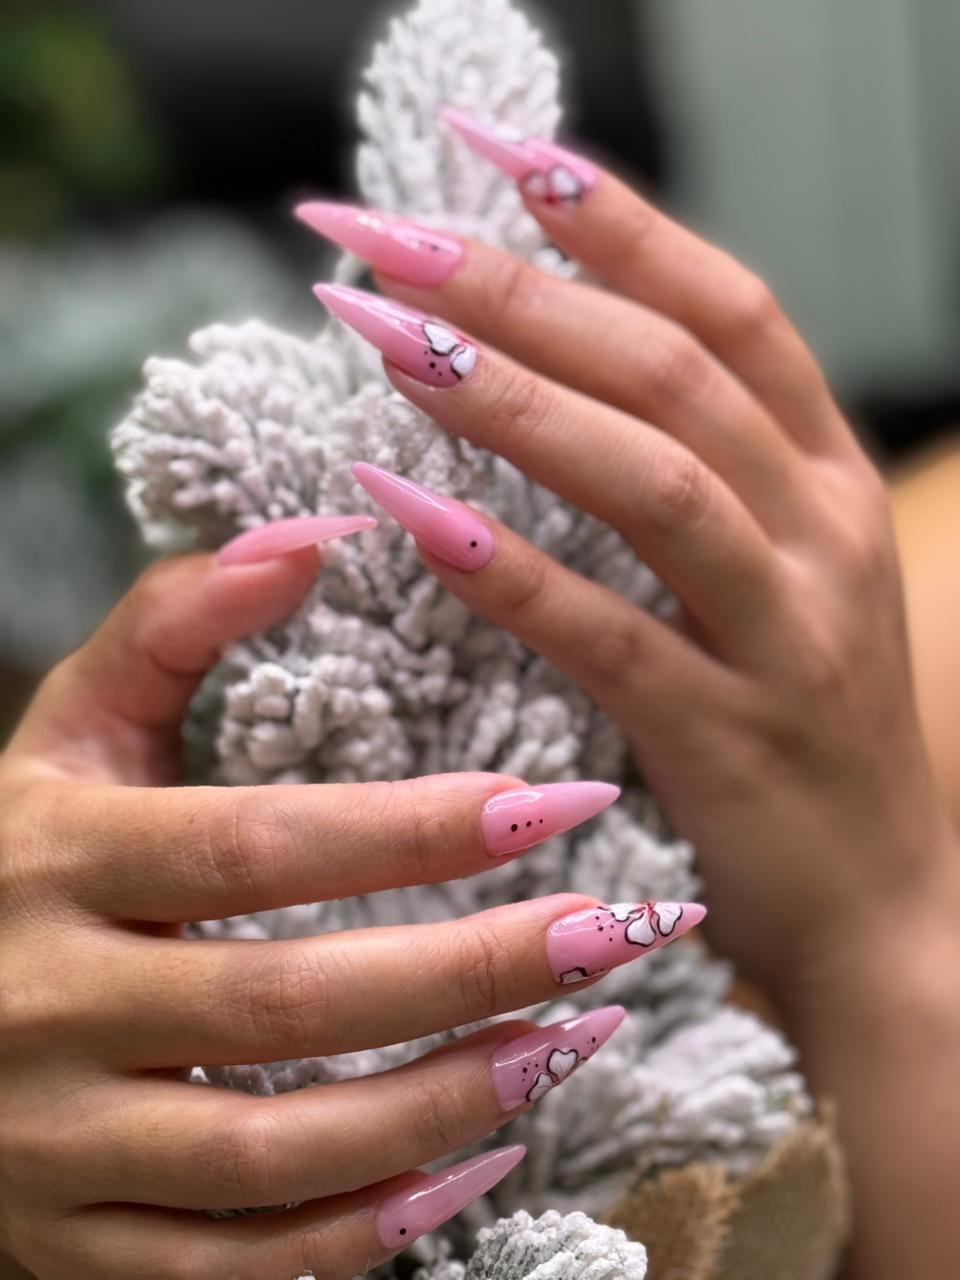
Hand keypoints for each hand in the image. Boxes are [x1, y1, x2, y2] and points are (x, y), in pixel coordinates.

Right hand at [0, 532, 695, 1277]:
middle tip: (613, 934)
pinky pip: (235, 1266)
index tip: (557, 805)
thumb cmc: (20, 859)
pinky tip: (476, 1160)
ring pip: (275, 1154)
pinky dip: (365, 1230)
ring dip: (444, 1102)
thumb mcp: (72, 730)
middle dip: (469, 970)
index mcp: (52, 857)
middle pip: (286, 1001)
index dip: (413, 830)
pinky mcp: (74, 1246)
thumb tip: (312, 535)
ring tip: (573, 1044)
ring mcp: (53, 1145)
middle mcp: (45, 1003)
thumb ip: (175, 622)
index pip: (255, 844)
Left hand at [300, 119, 957, 1002]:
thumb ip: (702, 477)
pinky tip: (410, 510)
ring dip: (514, 398)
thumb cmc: (807, 734)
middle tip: (387, 236)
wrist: (885, 913)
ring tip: (387, 340)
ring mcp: (786, 636)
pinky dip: (507, 565)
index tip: (500, 159)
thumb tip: (556, 377)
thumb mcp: (784, 580)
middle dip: (525, 289)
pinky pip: (606, 632)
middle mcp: (820, 535)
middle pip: (672, 370)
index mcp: (827, 481)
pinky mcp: (730, 739)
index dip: (618, 225)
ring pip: (652, 478)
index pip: (729, 311)